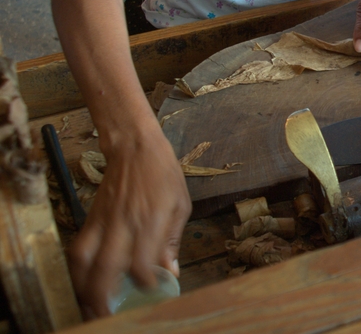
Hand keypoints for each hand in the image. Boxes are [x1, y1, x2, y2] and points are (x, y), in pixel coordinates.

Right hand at [68, 123, 190, 317]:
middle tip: (109, 315)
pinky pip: (78, 248)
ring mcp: (103, 221)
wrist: (135, 147)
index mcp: (150, 220)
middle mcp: (124, 223)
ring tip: (91, 305)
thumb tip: (170, 271)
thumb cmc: (163, 174)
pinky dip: (78, 269)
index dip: (145, 283)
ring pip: (84, 261)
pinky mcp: (90, 217)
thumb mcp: (180, 204)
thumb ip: (172, 240)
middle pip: (106, 268)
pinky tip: (84, 281)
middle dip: (106, 297)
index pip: (141, 262)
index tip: (152, 290)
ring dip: (84, 287)